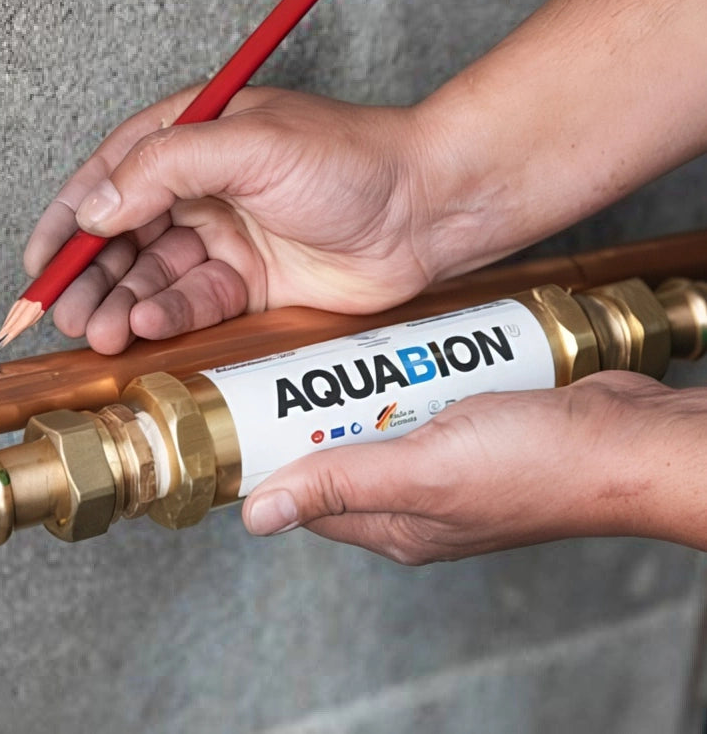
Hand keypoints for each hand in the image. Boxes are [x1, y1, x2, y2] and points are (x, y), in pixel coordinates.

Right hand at [24, 87, 450, 353]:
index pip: (111, 179)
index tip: (35, 265)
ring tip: (101, 332)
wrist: (421, 210)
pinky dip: (168, 316)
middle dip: (91, 277)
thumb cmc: (349, 160)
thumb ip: (163, 168)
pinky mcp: (252, 283)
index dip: (67, 222)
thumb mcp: (247, 143)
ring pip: (156, 277)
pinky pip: (196, 303)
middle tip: (65, 314)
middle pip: (126, 238)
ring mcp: (228, 239)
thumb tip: (95, 207)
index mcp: (194, 139)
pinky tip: (146, 328)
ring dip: (124, 304)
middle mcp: (204, 190)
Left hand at [241, 372, 706, 562]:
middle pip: (346, 458)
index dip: (280, 458)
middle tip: (313, 370)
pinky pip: (425, 407)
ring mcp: (450, 468)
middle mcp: (419, 504)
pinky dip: (413, 384)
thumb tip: (259, 517)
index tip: (262, 412)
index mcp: (396, 527)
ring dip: (371, 395)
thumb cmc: (537, 467)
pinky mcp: (476, 433)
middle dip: (327, 417)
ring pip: (387, 428)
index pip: (312, 498)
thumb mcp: (422, 473)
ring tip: (361, 358)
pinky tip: (412, 359)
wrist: (625, 440)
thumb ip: (341, 486)